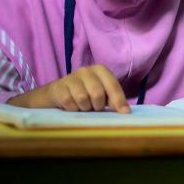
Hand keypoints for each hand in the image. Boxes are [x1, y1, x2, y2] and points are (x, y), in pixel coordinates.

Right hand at [8, 64, 130, 112]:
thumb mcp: (102, 95)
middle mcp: (86, 70)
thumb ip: (114, 100)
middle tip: (93, 107)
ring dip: (84, 107)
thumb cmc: (86, 94)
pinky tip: (71, 106)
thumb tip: (126, 111)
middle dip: (97, 106)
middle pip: (98, 94)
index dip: (119, 101)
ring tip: (82, 106)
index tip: (124, 113)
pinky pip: (69, 102)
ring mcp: (71, 77)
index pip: (113, 86)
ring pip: (83, 99)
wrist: (58, 93)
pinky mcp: (58, 86)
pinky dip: (72, 108)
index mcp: (101, 70)